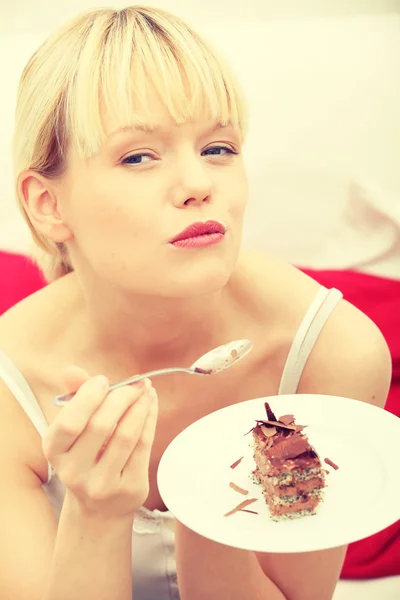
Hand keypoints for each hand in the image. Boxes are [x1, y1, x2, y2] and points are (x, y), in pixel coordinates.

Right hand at [42, 366, 157, 519]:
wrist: (99, 506)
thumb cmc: (87, 454)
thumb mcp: (75, 428)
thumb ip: (75, 396)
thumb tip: (71, 370)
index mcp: (54, 451)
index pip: (69, 423)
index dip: (88, 397)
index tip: (104, 380)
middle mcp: (74, 472)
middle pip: (100, 426)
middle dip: (121, 397)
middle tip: (134, 383)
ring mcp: (102, 484)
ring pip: (126, 435)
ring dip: (140, 405)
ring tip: (146, 390)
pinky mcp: (129, 489)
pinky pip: (143, 446)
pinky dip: (149, 419)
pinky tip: (151, 405)